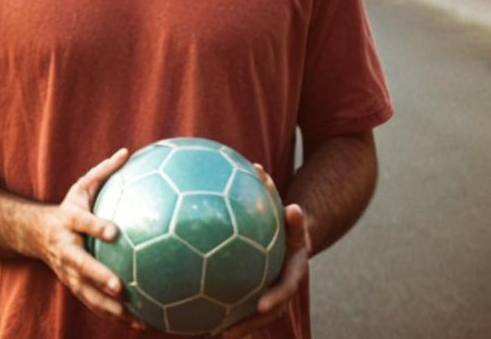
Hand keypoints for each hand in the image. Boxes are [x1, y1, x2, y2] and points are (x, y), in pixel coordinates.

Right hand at [34, 147, 145, 328]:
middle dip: (99, 278)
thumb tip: (128, 151)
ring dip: (108, 307)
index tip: (115, 232)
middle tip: (120, 287)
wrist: (35, 234)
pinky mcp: (74, 286)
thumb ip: (104, 171)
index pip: (82, 222)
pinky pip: (93, 303)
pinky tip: (138, 323)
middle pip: (81, 266)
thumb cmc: (68, 207)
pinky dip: (113, 315)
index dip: (96, 226)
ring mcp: (67, 271)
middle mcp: (66, 249)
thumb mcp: (81, 186)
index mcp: (68, 221)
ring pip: (86, 292)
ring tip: (134, 316)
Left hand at [219, 165, 310, 338]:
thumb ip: (273, 191)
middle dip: (248, 326)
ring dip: (233, 326)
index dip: (274, 298)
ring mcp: (271, 292)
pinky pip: (239, 303)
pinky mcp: (256, 292)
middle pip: (268, 313)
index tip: (259, 306)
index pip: (286, 287)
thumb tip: (256, 168)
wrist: (295, 233)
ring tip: (205, 333)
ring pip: (252, 315)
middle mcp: (284, 285)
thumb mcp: (286, 206)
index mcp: (294, 269)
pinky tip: (194, 314)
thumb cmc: (286, 217)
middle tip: (226, 334)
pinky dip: (222, 310)